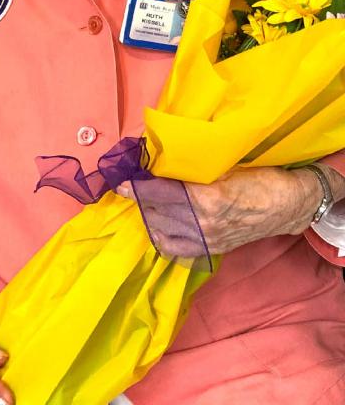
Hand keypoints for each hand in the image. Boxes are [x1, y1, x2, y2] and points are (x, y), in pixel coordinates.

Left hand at [117, 166, 316, 255]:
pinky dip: (162, 237)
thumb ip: (192, 168)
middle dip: (142, 199)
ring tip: (149, 203)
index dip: (135, 187)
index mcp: (205, 198)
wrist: (289, 205)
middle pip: (155, 211)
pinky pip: (174, 249)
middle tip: (135, 187)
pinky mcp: (211, 250)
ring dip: (150, 216)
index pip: (157, 193)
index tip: (120, 183)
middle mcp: (202, 223)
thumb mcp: (225, 166)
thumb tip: (160, 162)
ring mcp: (206, 240)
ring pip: (160, 230)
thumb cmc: (260, 178)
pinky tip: (159, 226)